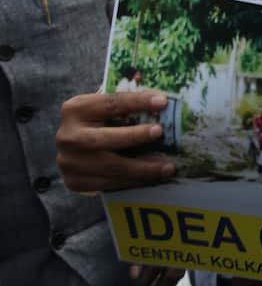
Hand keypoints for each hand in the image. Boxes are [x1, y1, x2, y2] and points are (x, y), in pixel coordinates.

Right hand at [56, 91, 176, 191]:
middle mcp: (68, 136)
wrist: (73, 149)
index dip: (136, 102)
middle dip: (134, 136)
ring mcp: (69, 161)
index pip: (110, 104)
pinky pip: (108, 184)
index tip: (162, 102)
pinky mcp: (75, 181)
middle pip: (104, 138)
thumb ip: (125, 106)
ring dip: (143, 168)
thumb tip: (163, 102)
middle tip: (160, 133)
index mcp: (76, 110)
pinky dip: (133, 181)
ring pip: (110, 166)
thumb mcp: (104, 109)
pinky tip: (153, 178)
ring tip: (169, 167)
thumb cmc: (98, 123)